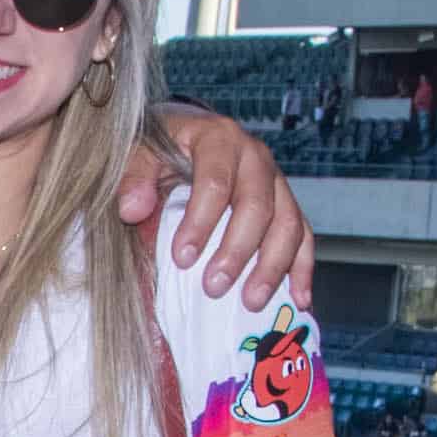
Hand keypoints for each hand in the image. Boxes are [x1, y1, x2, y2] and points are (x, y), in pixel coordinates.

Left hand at [131, 105, 310, 304]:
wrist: (188, 134)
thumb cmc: (163, 148)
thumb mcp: (139, 151)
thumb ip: (134, 177)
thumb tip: (132, 210)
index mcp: (219, 138)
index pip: (215, 182)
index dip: (200, 222)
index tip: (182, 258)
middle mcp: (255, 157)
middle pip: (257, 206)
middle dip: (237, 251)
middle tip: (214, 287)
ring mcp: (277, 181)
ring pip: (288, 223)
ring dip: (272, 266)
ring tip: (251, 302)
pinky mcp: (288, 204)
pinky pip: (304, 236)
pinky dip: (302, 269)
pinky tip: (298, 298)